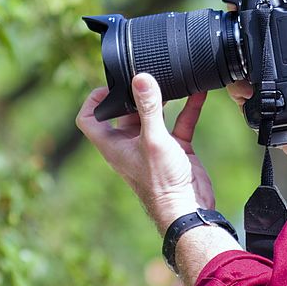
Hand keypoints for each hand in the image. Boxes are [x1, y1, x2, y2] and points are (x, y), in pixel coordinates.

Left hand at [76, 73, 214, 233]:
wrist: (187, 209)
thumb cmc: (162, 183)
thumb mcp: (153, 140)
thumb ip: (149, 108)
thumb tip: (141, 78)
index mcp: (113, 144)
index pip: (89, 119)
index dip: (93, 100)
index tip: (109, 85)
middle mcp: (130, 144)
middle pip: (125, 111)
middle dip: (135, 93)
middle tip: (146, 76)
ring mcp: (153, 146)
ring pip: (153, 115)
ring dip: (162, 98)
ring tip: (170, 79)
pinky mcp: (175, 148)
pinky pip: (180, 122)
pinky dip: (187, 107)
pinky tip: (197, 92)